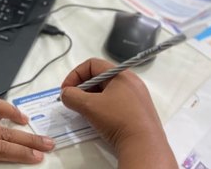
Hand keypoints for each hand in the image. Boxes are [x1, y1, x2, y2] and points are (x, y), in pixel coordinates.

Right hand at [60, 59, 174, 167]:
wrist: (144, 146)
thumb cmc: (117, 120)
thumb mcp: (89, 106)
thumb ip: (72, 96)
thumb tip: (66, 94)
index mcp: (121, 74)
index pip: (92, 64)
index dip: (75, 74)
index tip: (66, 90)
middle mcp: (132, 82)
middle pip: (100, 77)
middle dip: (83, 87)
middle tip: (74, 101)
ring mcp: (138, 97)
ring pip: (109, 90)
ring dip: (93, 97)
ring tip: (86, 111)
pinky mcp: (140, 111)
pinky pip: (118, 101)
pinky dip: (105, 106)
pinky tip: (101, 119)